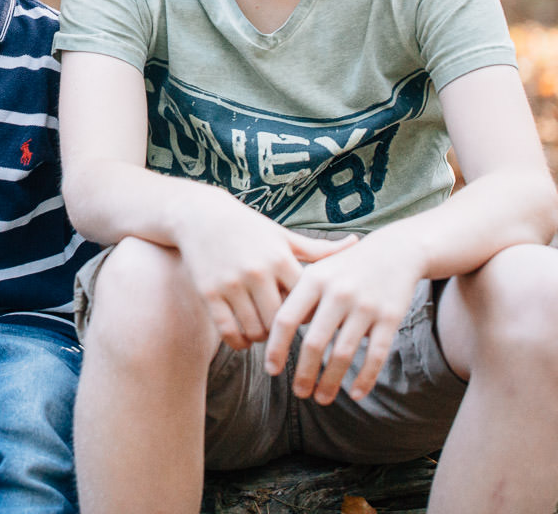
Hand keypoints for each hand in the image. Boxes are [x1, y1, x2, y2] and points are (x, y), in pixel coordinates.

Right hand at [175, 194, 355, 351]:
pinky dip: (239, 342)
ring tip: (265, 334)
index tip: (309, 318)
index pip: (306, 303)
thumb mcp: (283, 236)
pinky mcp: (209, 293)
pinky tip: (243, 338)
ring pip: (255, 330)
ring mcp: (231, 284)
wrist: (200, 215)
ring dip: (262, 339)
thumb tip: (357, 243)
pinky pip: (228, 331)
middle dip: (286, 333)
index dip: (310, 316)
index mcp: (280, 258)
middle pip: (282, 322)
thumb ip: (319, 249)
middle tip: (287, 334)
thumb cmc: (249, 227)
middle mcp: (257, 272)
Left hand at [263, 229, 423, 404]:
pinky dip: (365, 378)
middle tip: (299, 393)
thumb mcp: (318, 272)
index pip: (286, 319)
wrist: (394, 250)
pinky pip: (375, 354)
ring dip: (330, 382)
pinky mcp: (390, 317)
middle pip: (314, 342)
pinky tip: (356, 394)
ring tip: (321, 398)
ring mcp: (365, 305)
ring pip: (343, 354)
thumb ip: (297, 299)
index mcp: (313, 280)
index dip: (276, 348)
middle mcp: (337, 292)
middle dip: (304, 374)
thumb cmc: (346, 267)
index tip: (271, 370)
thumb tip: (274, 335)